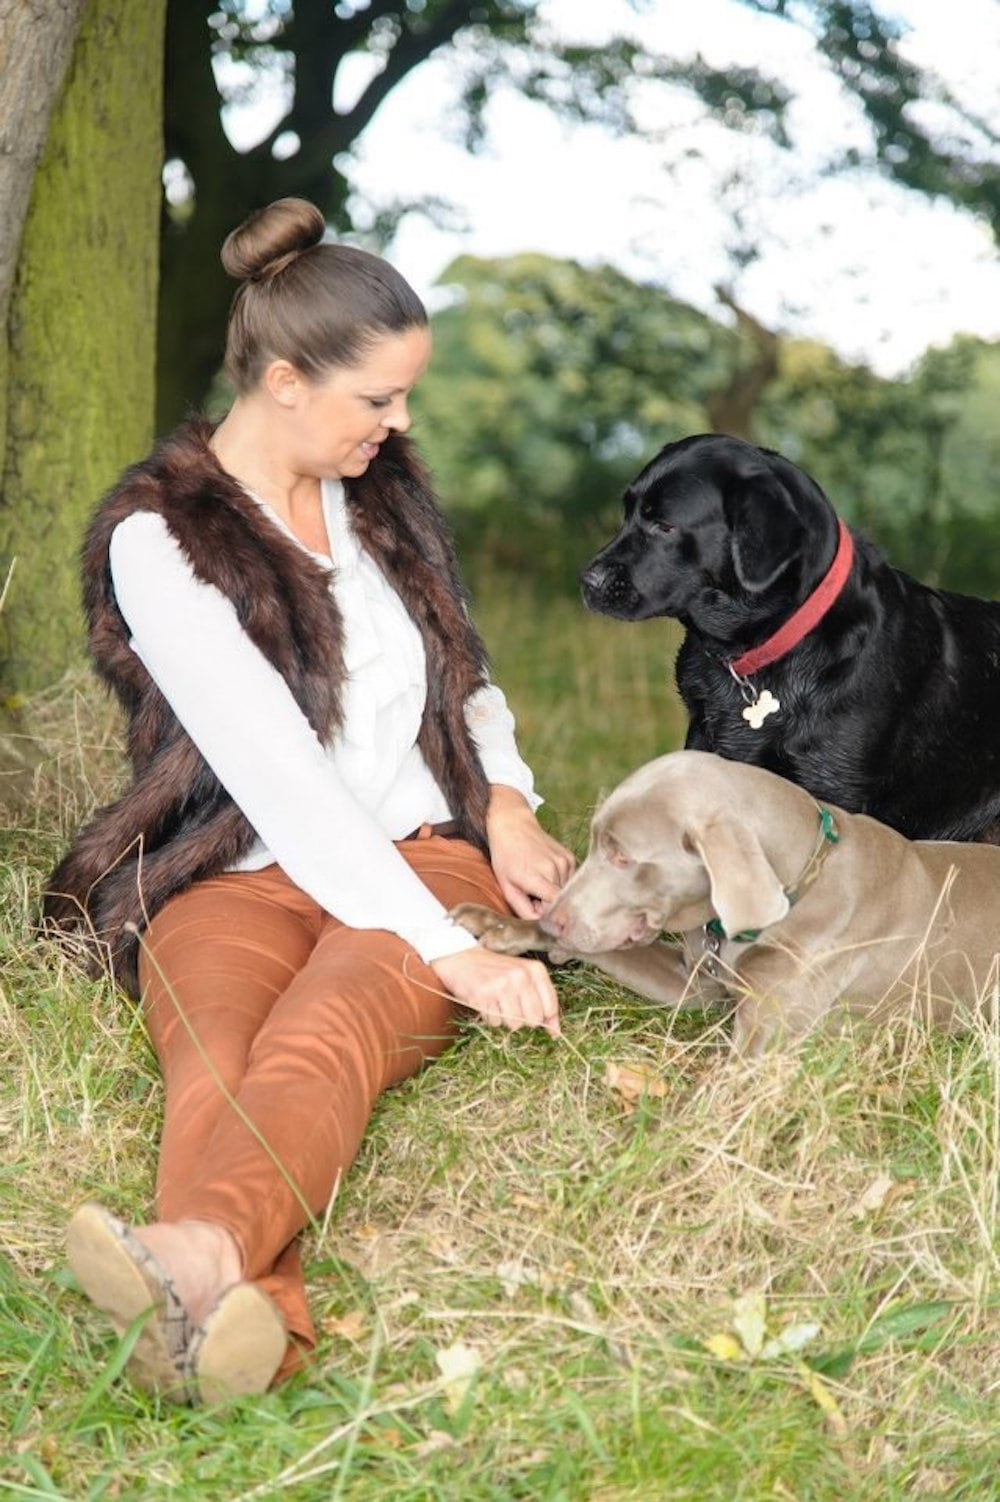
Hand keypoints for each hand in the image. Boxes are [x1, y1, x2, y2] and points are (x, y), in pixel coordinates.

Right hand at [431, 945, 560, 1037]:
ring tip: (497, 1003)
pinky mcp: (483, 995)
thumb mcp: (524, 978)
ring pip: (514, 1024)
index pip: (550, 1007)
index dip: (543, 1017)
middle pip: (533, 1020)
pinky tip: (486, 1002)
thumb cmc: (497, 971)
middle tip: (511, 1006)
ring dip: (505, 1019)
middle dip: (523, 1019)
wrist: (462, 958)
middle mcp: (520, 976)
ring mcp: (501, 985)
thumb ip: (543, 1003)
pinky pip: (494, 1022)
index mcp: (535, 969)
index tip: (532, 1013)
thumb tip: (556, 1033)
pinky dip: (490, 1017)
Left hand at [486, 785, 575, 919]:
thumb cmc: (506, 857)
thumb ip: (523, 909)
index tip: (537, 914)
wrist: (514, 825)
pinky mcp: (570, 858)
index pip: (554, 909)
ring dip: (554, 894)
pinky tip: (547, 874)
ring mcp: (565, 862)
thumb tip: (540, 925)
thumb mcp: (506, 886)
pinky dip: (559, 883)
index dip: (547, 917)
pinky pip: (569, 881)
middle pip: (560, 902)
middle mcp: (554, 869)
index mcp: (535, 877)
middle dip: (548, 906)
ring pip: (565, 892)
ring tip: (538, 883)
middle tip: (532, 896)